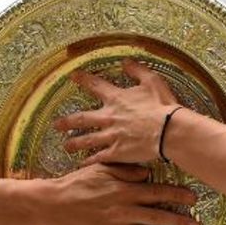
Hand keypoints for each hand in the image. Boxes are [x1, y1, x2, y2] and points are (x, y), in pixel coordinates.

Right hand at [46, 163, 200, 224]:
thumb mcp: (101, 169)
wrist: (53, 205)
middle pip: (158, 216)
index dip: (177, 196)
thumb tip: (147, 173)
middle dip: (180, 221)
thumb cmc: (76, 184)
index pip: (157, 193)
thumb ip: (125, 171)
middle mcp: (124, 210)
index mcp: (124, 190)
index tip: (193, 199)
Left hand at [53, 59, 179, 164]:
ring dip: (75, 143)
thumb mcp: (152, 81)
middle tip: (56, 124)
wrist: (169, 131)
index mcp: (117, 99)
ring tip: (66, 146)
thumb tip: (125, 61)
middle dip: (67, 121)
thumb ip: (137, 70)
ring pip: (87, 140)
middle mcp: (109, 117)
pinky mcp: (117, 152)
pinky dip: (90, 160)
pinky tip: (83, 163)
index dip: (83, 80)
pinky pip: (99, 157)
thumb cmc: (163, 105)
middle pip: (82, 119)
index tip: (72, 76)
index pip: (95, 86)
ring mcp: (111, 136)